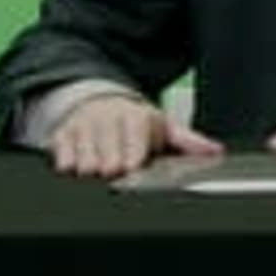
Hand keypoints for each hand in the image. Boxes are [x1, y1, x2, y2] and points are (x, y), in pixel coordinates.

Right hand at [47, 94, 218, 180]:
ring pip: (82, 160)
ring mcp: (82, 128)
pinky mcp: (61, 137)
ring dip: (91, 170)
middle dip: (111, 167)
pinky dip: (69, 166)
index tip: (131, 166)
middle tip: (116, 172)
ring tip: (100, 170)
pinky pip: (61, 160)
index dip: (132, 154)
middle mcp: (107, 119)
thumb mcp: (164, 127)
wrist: (99, 104)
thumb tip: (214, 151)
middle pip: (106, 155)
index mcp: (135, 117)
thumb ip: (188, 142)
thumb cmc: (135, 123)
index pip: (133, 136)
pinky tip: (79, 166)